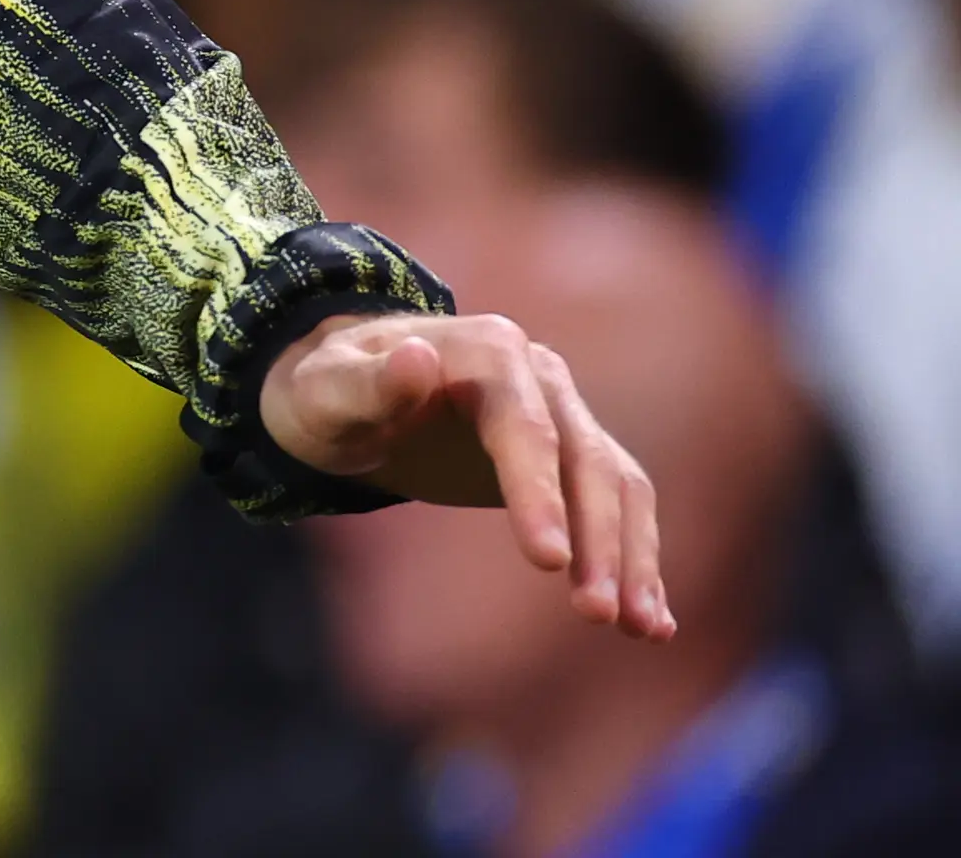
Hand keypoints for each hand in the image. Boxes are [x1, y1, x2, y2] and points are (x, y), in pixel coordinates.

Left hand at [263, 309, 669, 638]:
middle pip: (586, 460)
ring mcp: (561, 412)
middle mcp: (539, 374)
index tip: (548, 561)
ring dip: (632, 558)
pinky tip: (651, 619)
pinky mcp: (568, 454)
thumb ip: (366, 383)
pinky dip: (635, 557)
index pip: (524, 428)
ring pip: (617, 485)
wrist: (350, 390)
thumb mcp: (327, 390)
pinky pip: (615, 503)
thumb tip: (416, 358)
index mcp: (487, 349)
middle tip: (597, 616)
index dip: (539, 493)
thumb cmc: (330, 392)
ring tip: (641, 630)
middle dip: (599, 540)